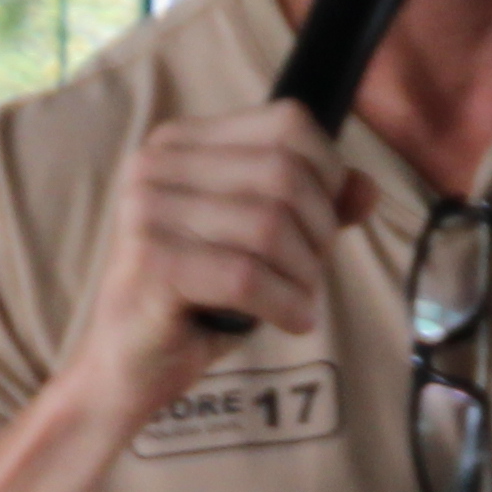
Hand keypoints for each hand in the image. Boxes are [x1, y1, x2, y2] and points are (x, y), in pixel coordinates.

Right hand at [74, 103, 346, 426]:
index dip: (328, 173)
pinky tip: (292, 321)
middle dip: (318, 230)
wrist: (125, 367)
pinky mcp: (151, 263)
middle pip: (284, 173)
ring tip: (298, 301)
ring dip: (303, 274)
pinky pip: (247, 275)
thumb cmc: (195, 301)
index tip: (324, 223)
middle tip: (310, 274)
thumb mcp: (258, 245)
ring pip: (270, 225)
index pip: (287, 123)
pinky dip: (285, 303)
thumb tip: (367, 187)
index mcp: (179, 143)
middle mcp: (155, 165)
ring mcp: (146, 211)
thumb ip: (311, 209)